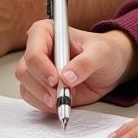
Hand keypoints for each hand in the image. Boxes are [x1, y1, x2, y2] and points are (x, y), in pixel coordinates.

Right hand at [16, 24, 137, 111]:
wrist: (112, 68)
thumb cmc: (106, 52)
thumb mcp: (102, 53)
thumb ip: (85, 63)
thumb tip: (67, 77)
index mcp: (47, 32)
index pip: (34, 51)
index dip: (42, 68)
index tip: (56, 80)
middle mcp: (39, 49)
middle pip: (25, 71)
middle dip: (41, 87)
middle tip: (60, 96)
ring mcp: (39, 69)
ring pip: (25, 87)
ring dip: (42, 98)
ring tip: (63, 100)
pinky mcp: (42, 86)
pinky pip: (33, 99)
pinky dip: (44, 105)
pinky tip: (61, 103)